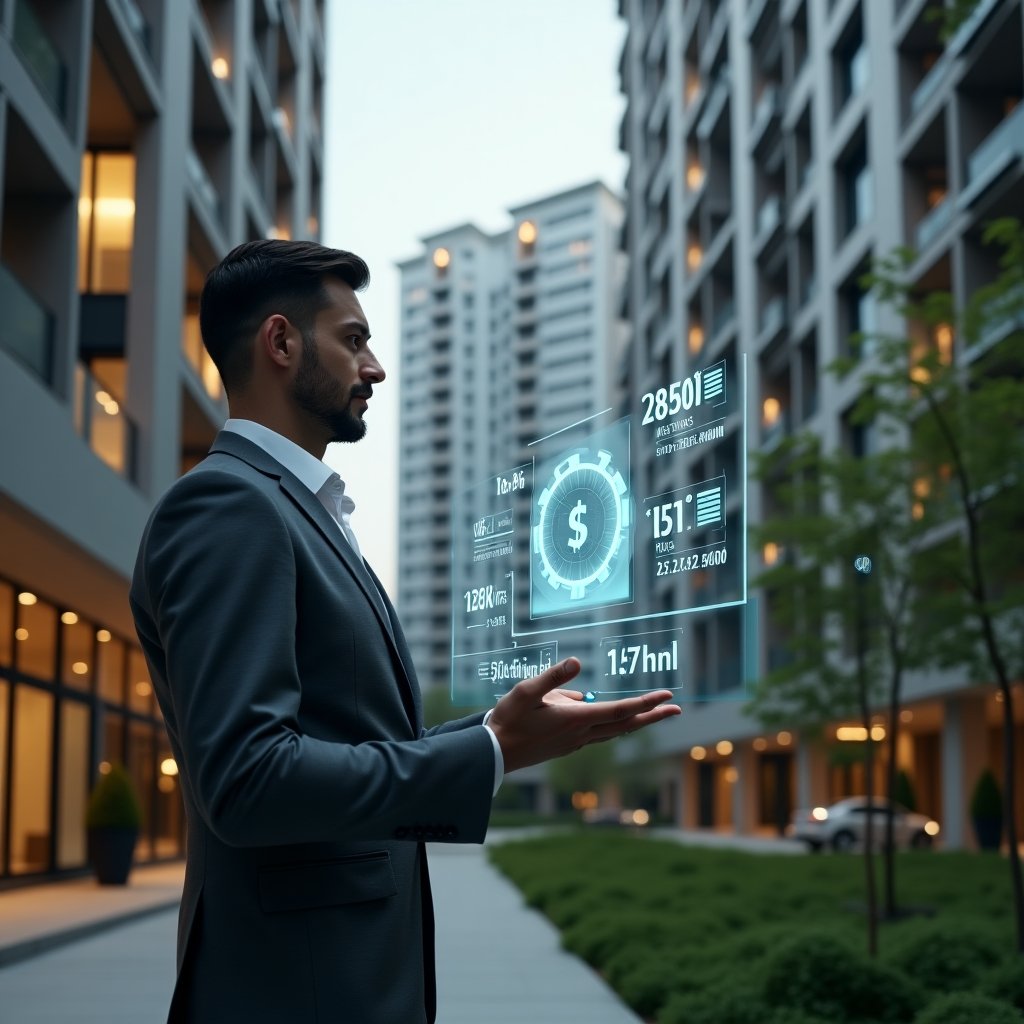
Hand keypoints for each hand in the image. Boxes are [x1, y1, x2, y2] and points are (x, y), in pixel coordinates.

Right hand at [487, 658, 680, 773]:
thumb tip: (578, 662)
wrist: (495, 754)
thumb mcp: (526, 691)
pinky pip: (598, 733)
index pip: (619, 710)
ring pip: (613, 731)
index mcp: (575, 719)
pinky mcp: (568, 745)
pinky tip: (607, 716)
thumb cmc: (509, 720)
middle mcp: (580, 734)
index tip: (666, 695)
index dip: (645, 702)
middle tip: (676, 708)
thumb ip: (553, 677)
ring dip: (636, 721)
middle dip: (652, 715)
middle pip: (624, 724)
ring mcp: (575, 742)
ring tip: (653, 713)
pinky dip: (614, 725)